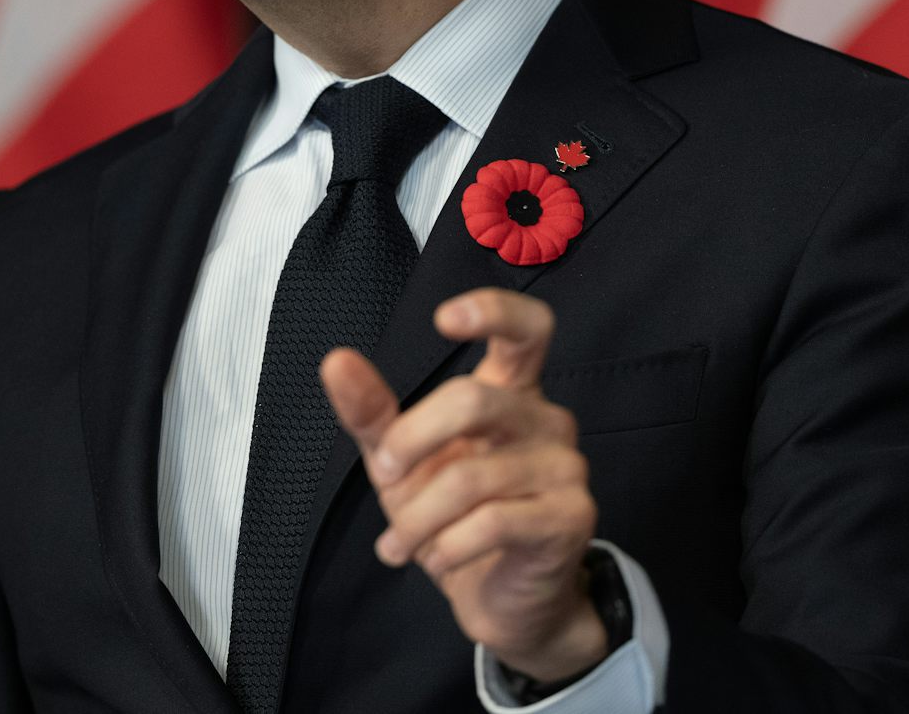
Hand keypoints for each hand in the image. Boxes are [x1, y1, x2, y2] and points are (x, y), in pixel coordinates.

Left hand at [321, 288, 608, 683]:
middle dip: (410, 439)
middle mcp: (546, 418)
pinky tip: (437, 560)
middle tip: (384, 476)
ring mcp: (566, 465)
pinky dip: (448, 547)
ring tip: (399, 544)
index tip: (444, 318)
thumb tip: (336, 360)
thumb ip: (371, 411)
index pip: (526, 328)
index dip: (492, 311)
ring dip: (419, 518)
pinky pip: (493, 522)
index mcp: (511, 390)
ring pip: (472, 477)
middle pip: (473, 399)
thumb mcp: (400, 460)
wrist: (498, 598)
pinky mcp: (572, 516)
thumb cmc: (451, 515)